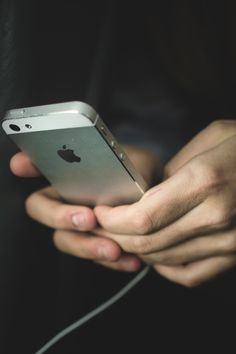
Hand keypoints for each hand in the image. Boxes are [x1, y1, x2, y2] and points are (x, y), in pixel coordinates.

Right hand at [10, 146, 158, 271]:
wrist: (157, 198)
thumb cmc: (140, 174)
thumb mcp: (137, 162)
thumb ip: (122, 165)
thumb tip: (112, 174)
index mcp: (70, 174)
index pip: (40, 167)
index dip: (27, 165)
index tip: (21, 165)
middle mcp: (67, 199)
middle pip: (43, 210)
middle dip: (60, 216)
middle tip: (87, 219)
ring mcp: (77, 226)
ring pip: (66, 240)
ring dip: (87, 247)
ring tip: (113, 249)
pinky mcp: (94, 245)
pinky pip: (92, 257)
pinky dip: (110, 262)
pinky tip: (130, 260)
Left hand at [94, 120, 235, 286]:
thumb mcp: (209, 140)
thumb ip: (173, 170)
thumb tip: (147, 193)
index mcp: (205, 181)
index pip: (143, 216)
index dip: (113, 219)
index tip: (100, 212)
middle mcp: (217, 216)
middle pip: (149, 242)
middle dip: (116, 236)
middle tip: (102, 225)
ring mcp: (230, 241)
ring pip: (165, 259)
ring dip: (136, 250)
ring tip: (122, 236)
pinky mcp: (235, 253)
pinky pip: (190, 274)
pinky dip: (165, 268)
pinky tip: (156, 254)